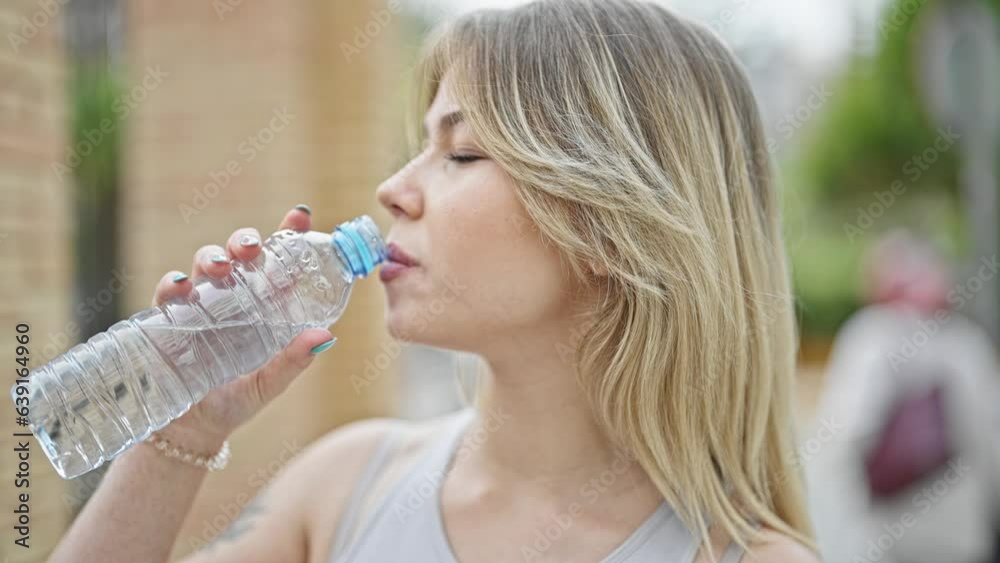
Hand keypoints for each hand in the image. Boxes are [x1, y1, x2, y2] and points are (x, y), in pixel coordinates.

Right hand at [148, 206, 335, 452]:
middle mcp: (231, 298)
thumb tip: (325, 336)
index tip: (300, 214)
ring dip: (213, 257)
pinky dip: (174, 284)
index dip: (287, 234)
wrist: (189, 431)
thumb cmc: (233, 401)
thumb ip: (293, 361)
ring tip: (222, 267)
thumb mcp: (268, 383)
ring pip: (205, 264)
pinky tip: (182, 286)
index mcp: (262, 306)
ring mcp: (199, 304)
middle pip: (238, 254)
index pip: (275, 262)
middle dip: (245, 241)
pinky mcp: (167, 319)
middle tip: (253, 247)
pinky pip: (169, 293)